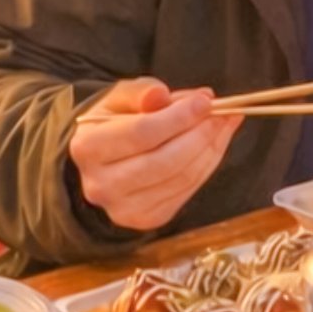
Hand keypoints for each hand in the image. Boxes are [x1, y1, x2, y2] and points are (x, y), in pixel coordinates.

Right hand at [67, 79, 243, 232]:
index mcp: (88, 147)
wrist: (103, 162)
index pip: (141, 133)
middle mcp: (101, 185)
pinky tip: (214, 144)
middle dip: (200, 134)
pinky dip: (207, 165)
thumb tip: (162, 95)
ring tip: (224, 123)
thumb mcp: (119, 98)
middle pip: (164, 160)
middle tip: (223, 112)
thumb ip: (141, 92)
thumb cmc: (115, 123)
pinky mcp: (147, 219)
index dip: (178, 117)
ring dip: (210, 148)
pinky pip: (186, 191)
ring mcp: (124, 208)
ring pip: (180, 178)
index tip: (205, 101)